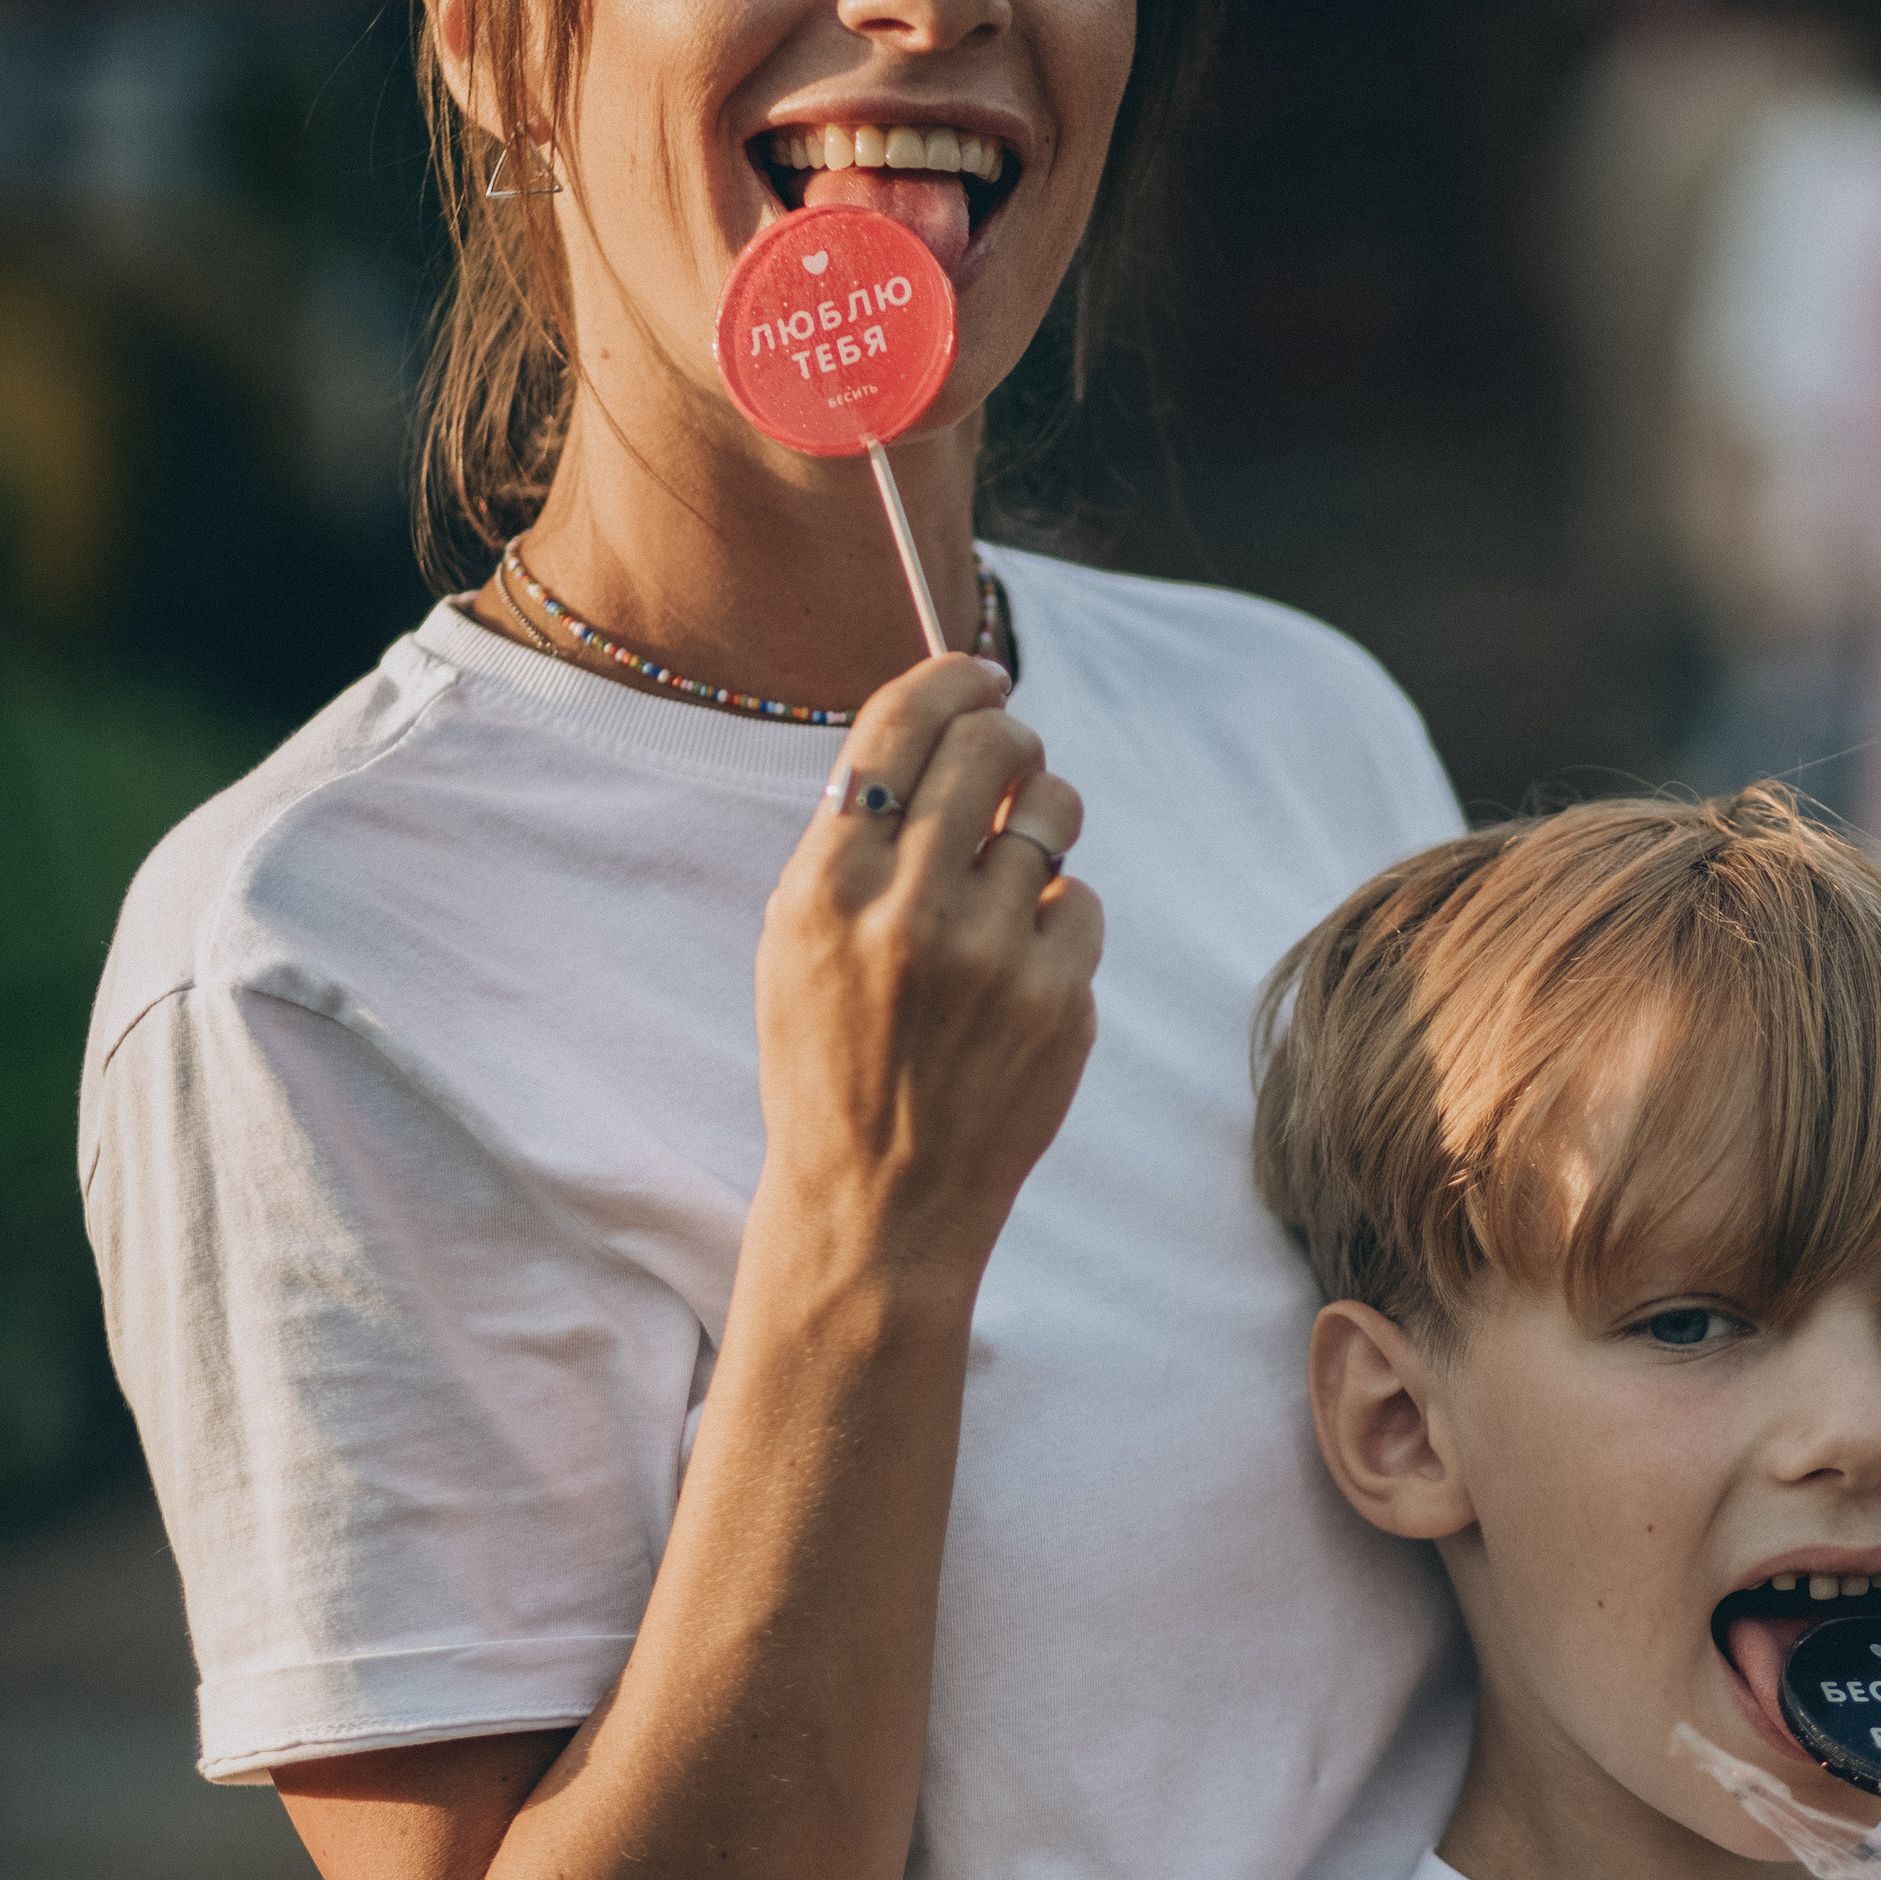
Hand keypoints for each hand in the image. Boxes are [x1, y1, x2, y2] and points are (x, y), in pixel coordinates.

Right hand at [750, 652, 1100, 1291]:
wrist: (875, 1203)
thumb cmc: (832, 1059)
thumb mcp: (798, 941)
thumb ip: (856, 840)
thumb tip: (939, 729)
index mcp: (826, 887)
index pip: (900, 726)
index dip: (951, 680)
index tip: (979, 675)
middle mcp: (906, 911)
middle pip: (993, 748)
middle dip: (1012, 736)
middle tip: (1012, 757)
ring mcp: (990, 958)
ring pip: (1056, 811)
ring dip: (1048, 815)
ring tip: (1019, 862)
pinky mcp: (1057, 1002)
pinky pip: (1082, 900)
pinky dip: (1060, 917)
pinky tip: (1024, 963)